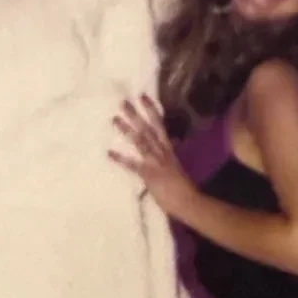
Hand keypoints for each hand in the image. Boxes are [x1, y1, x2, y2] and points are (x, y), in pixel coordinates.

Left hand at [108, 94, 196, 218]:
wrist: (188, 201)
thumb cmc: (183, 187)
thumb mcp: (177, 165)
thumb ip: (171, 153)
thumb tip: (172, 141)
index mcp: (168, 150)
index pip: (160, 125)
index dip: (152, 110)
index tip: (143, 97)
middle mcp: (161, 152)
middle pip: (147, 130)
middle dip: (136, 115)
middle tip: (123, 102)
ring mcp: (155, 162)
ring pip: (140, 141)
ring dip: (127, 130)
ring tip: (115, 119)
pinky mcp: (148, 174)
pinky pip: (133, 165)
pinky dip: (121, 160)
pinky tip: (109, 153)